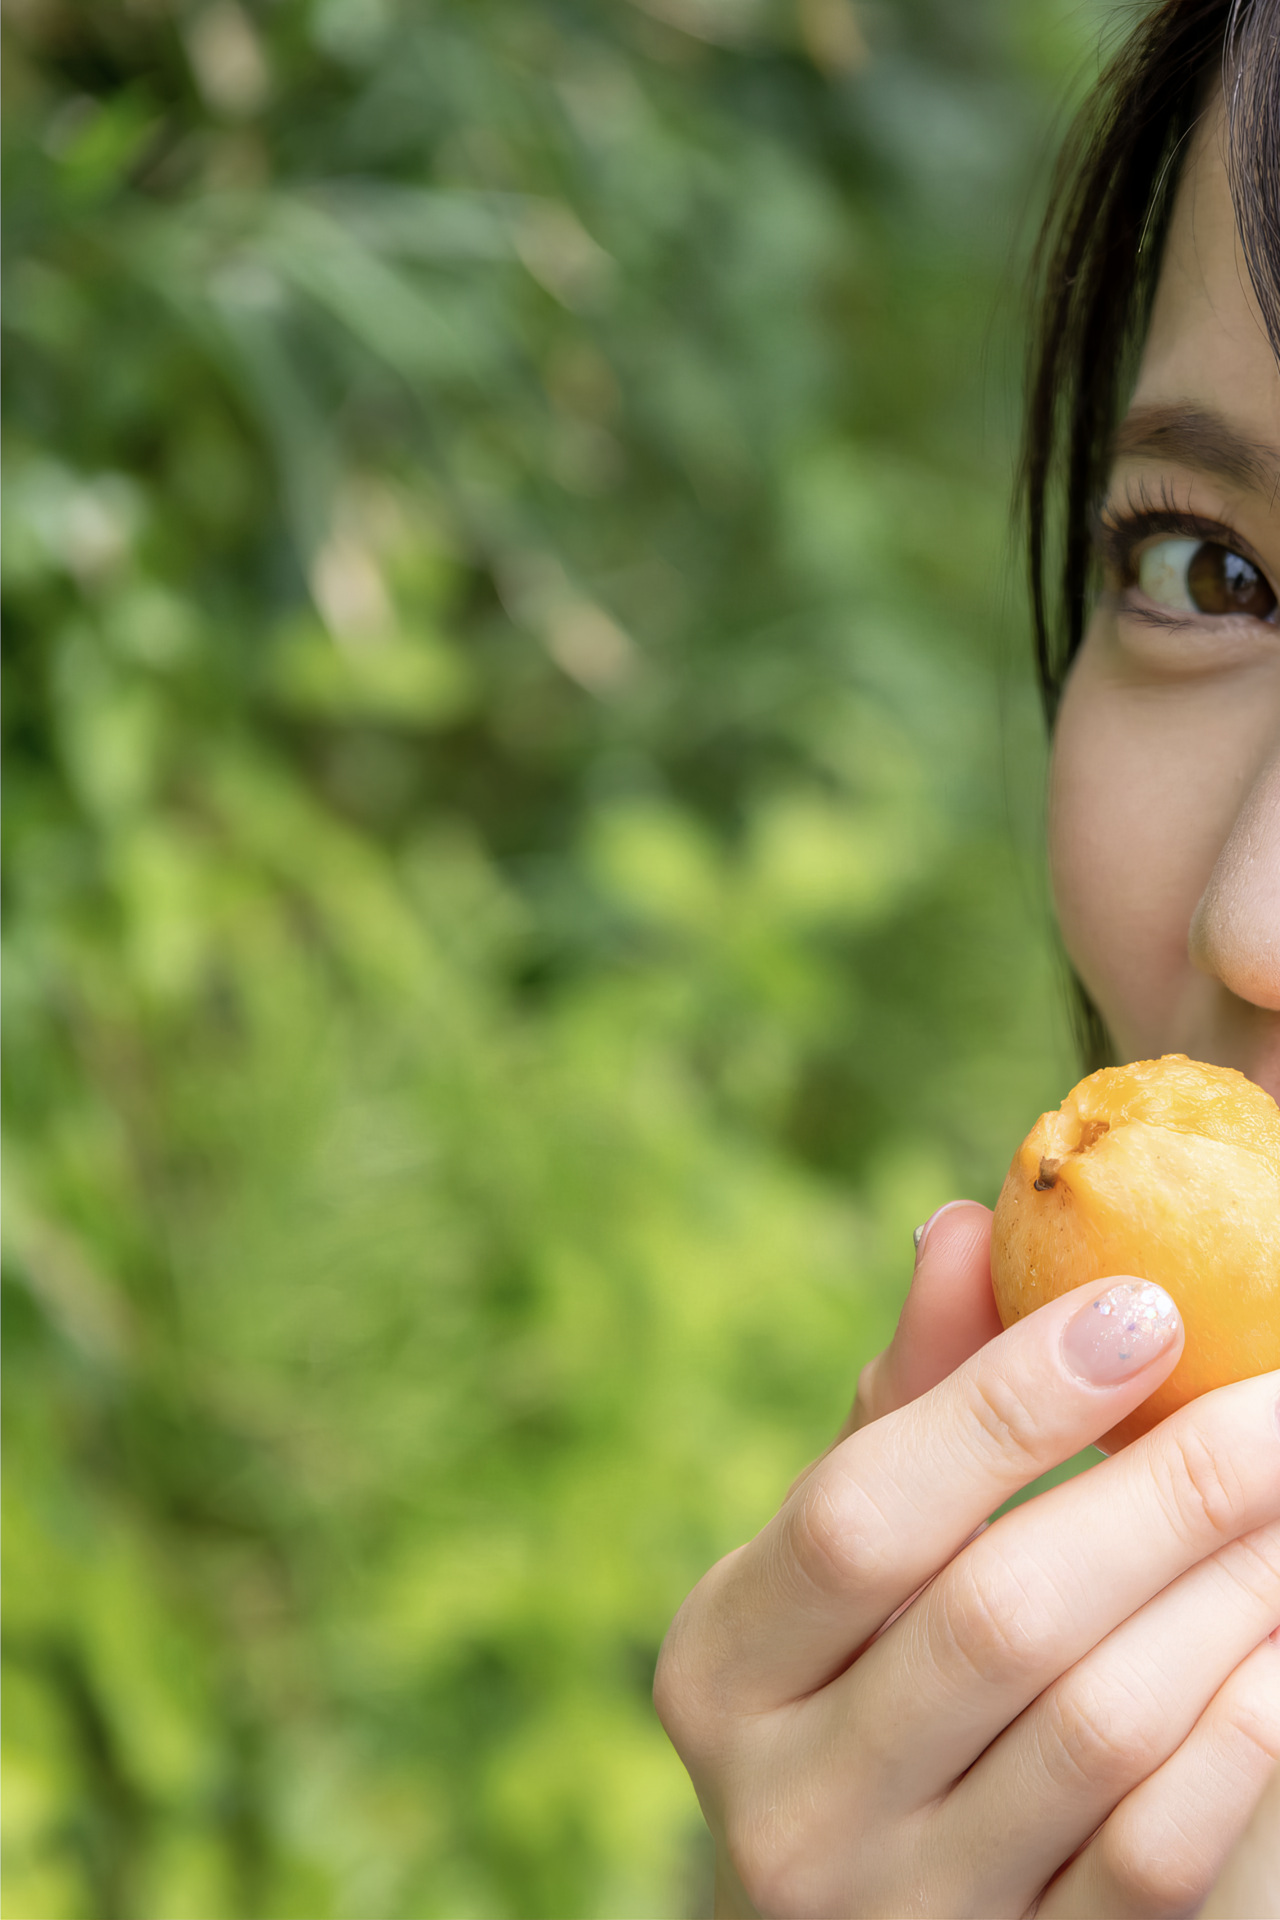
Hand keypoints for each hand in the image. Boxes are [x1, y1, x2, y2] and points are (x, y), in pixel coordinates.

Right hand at [654, 1203, 1279, 1917]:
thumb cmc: (862, 1678)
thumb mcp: (852, 1552)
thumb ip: (911, 1398)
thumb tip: (962, 1225)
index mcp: (721, 1663)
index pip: (860, 1512)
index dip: (1003, 1404)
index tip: (1143, 1308)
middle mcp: (789, 1805)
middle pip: (999, 1616)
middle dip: (1165, 1488)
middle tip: (1278, 1395)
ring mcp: (904, 1912)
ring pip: (1098, 1728)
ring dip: (1230, 1590)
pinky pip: (1158, 1850)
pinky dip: (1246, 1725)